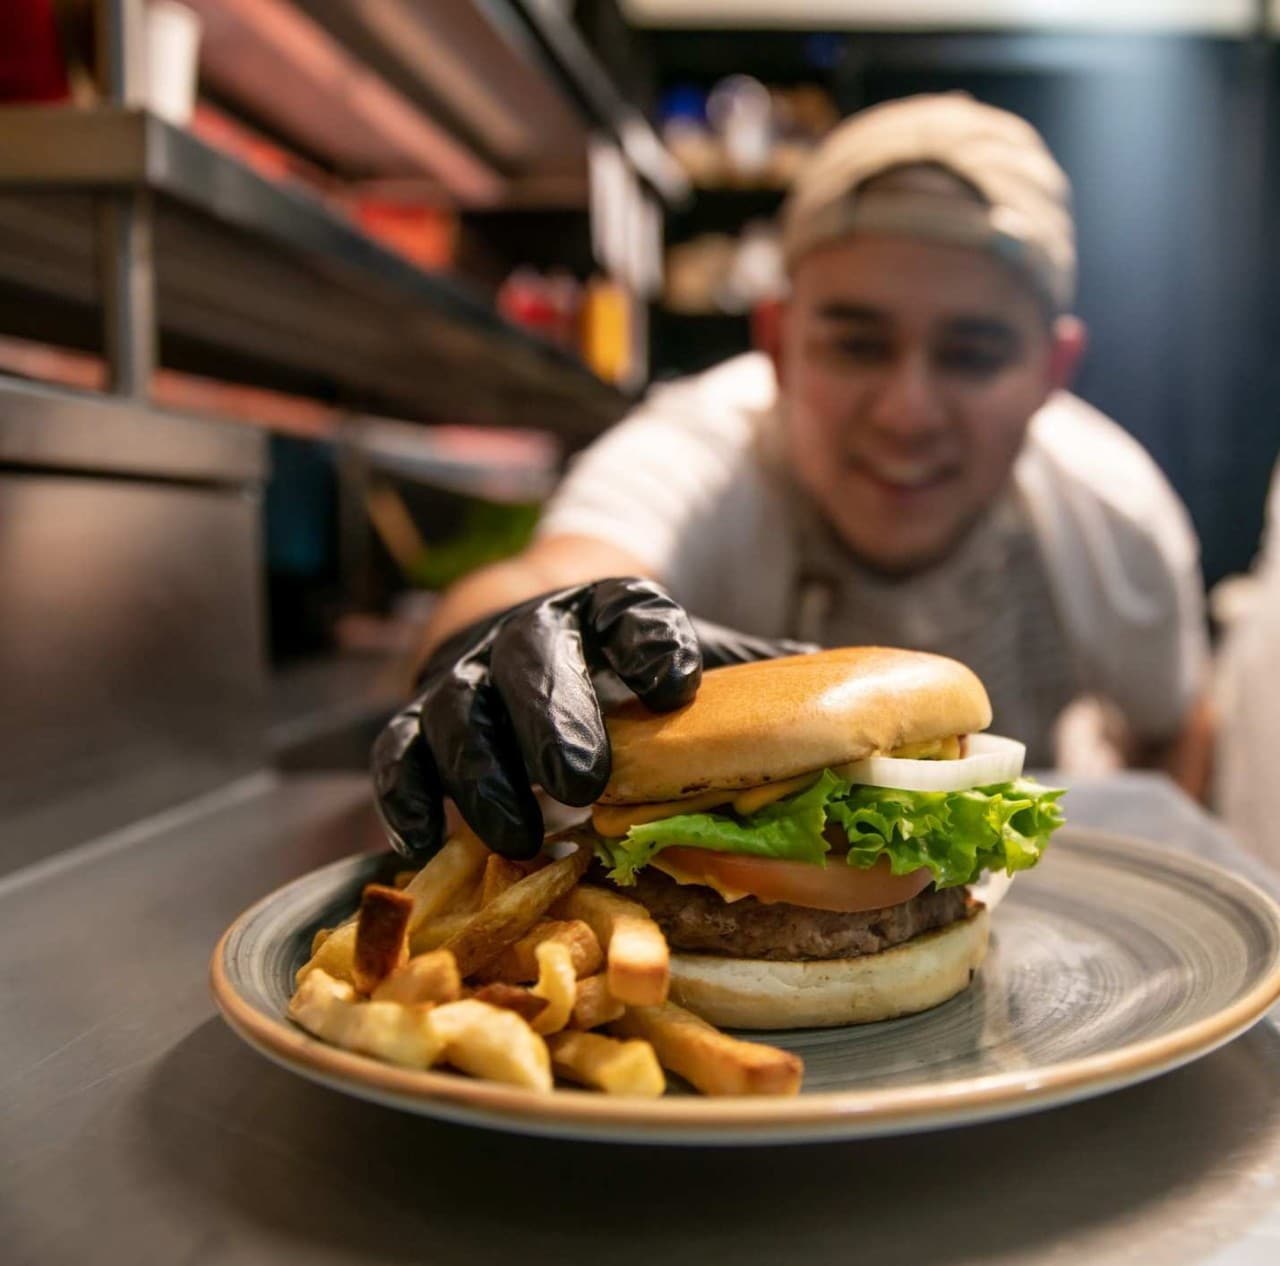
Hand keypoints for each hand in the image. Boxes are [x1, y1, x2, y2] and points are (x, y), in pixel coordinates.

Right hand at [371, 578, 812, 860]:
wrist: (523, 639)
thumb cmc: (624, 671)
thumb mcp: (688, 663)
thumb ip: (753, 683)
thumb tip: (861, 714)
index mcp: (605, 610)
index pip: (628, 611)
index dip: (649, 641)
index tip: (677, 682)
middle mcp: (529, 634)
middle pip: (530, 661)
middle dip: (554, 717)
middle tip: (583, 780)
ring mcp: (464, 678)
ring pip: (454, 712)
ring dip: (481, 772)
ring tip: (520, 835)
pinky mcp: (414, 723)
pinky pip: (395, 756)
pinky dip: (406, 797)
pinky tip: (427, 842)